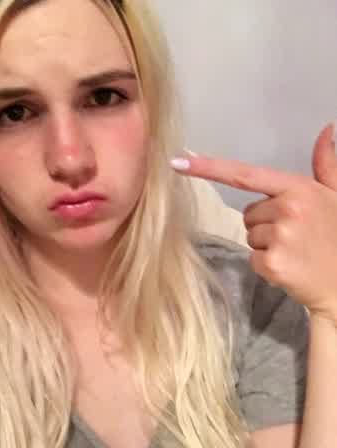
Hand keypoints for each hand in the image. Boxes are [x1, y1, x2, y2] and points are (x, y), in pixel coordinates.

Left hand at [171, 123, 336, 321]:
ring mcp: (279, 237)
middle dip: (265, 223)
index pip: (245, 175)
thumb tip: (325, 130)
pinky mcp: (272, 264)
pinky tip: (290, 265)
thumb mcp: (336, 195)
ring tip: (295, 250)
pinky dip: (266, 265)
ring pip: (249, 236)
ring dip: (266, 245)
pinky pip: (252, 258)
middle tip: (294, 235)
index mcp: (298, 189)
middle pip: (248, 213)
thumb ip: (326, 164)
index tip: (178, 161)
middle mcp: (287, 209)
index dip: (209, 167)